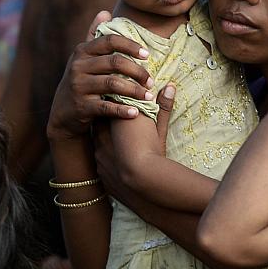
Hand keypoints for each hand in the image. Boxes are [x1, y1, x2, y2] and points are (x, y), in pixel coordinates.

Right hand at [46, 11, 154, 141]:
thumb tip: (104, 13)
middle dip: (137, 71)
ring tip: (148, 96)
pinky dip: (123, 110)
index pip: (110, 41)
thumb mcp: (83, 58)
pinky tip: (136, 112)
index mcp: (82, 51)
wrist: (62, 114)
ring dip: (134, 91)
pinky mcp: (81, 107)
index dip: (131, 46)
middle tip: (151, 81)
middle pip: (115, 62)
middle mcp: (78, 66)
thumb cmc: (81, 81)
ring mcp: (78, 86)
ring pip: (113, 84)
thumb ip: (94, 36)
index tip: (147, 54)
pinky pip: (106, 106)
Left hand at [94, 85, 173, 202]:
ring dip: (105, 144)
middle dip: (107, 124)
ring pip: (97, 145)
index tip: (125, 108)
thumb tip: (170, 86)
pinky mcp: (100, 173)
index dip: (116, 107)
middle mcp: (102, 136)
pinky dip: (107, 162)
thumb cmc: (153, 151)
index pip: (109, 107)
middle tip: (121, 127)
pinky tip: (118, 166)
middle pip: (99, 124)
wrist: (143, 182)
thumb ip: (162, 107)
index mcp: (116, 122)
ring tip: (121, 148)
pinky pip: (99, 163)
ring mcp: (98, 156)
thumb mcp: (160, 128)